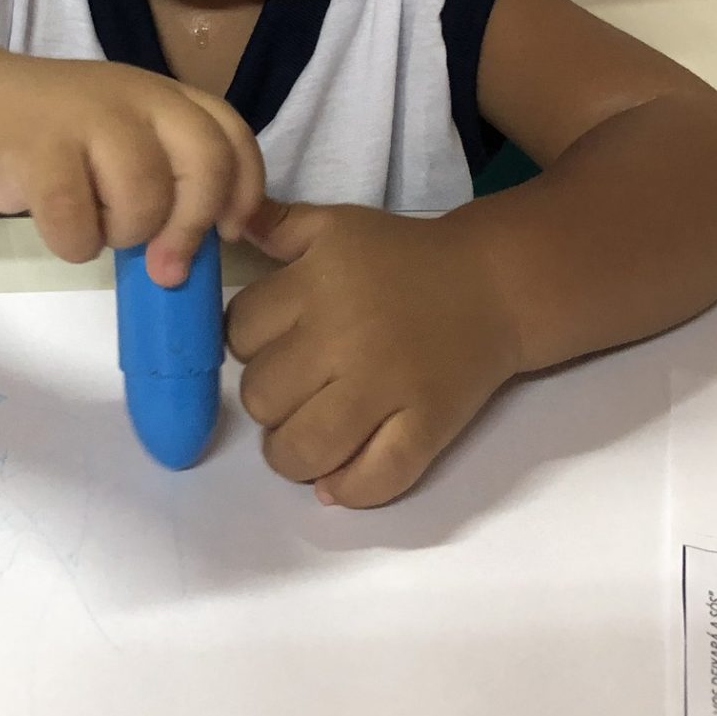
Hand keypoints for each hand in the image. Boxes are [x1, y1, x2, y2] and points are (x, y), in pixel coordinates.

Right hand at [0, 46, 264, 284]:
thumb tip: (207, 247)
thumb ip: (170, 175)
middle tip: (167, 268)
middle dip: (191, 227)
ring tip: (93, 221)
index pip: (234, 138)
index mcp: (166, 96)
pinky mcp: (40, 147)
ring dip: (121, 233)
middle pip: (204, 166)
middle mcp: (138, 97)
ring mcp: (88, 117)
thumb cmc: (58, 137)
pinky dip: (72, 242)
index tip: (228, 234)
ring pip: (144, 201)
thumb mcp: (125, 139)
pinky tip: (57, 225)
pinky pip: (78, 222)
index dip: (244, 193)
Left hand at [227, 202, 521, 508]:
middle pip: (263, 397)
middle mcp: (344, 337)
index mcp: (316, 285)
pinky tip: (336, 481)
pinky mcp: (426, 426)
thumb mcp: (335, 225)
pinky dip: (348, 490)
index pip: (240, 334)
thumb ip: (275, 224)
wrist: (493, 283)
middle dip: (269, 402)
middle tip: (294, 392)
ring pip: (304, 447)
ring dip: (292, 455)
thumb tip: (223, 225)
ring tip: (306, 439)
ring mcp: (386, 388)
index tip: (271, 346)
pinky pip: (374, 478)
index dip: (246, 345)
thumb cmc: (405, 255)